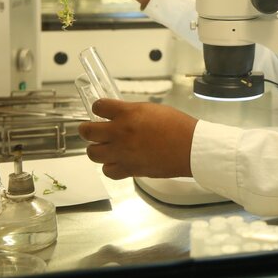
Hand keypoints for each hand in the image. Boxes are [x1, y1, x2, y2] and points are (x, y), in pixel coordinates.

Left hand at [79, 99, 197, 179]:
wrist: (191, 147)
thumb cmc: (178, 126)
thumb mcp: (153, 110)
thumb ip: (133, 113)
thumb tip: (121, 117)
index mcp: (128, 113)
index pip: (98, 107)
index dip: (98, 108)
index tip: (100, 110)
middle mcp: (120, 132)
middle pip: (87, 131)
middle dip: (87, 130)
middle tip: (91, 130)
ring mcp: (122, 153)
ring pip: (92, 153)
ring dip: (97, 149)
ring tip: (104, 148)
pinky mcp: (128, 169)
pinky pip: (107, 170)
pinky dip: (110, 167)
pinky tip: (117, 162)